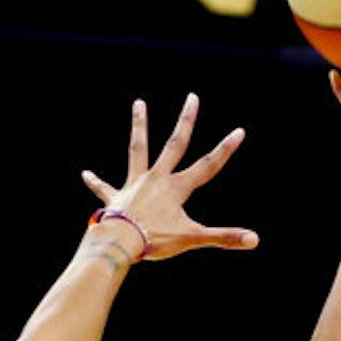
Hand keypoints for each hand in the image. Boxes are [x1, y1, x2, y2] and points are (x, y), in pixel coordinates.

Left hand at [81, 94, 258, 260]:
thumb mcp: (192, 238)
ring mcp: (135, 185)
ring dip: (140, 126)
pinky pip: (104, 188)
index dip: (225, 150)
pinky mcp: (116, 198)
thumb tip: (254, 240)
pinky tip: (85, 174)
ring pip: (138, 149)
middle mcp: (157, 179)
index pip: (207, 166)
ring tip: (138, 104)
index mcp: (177, 188)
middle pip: (174, 145)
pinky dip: (96, 182)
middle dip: (186, 121)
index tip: (238, 131)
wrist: (119, 242)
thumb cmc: (155, 240)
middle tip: (192, 98)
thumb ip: (223, 237)